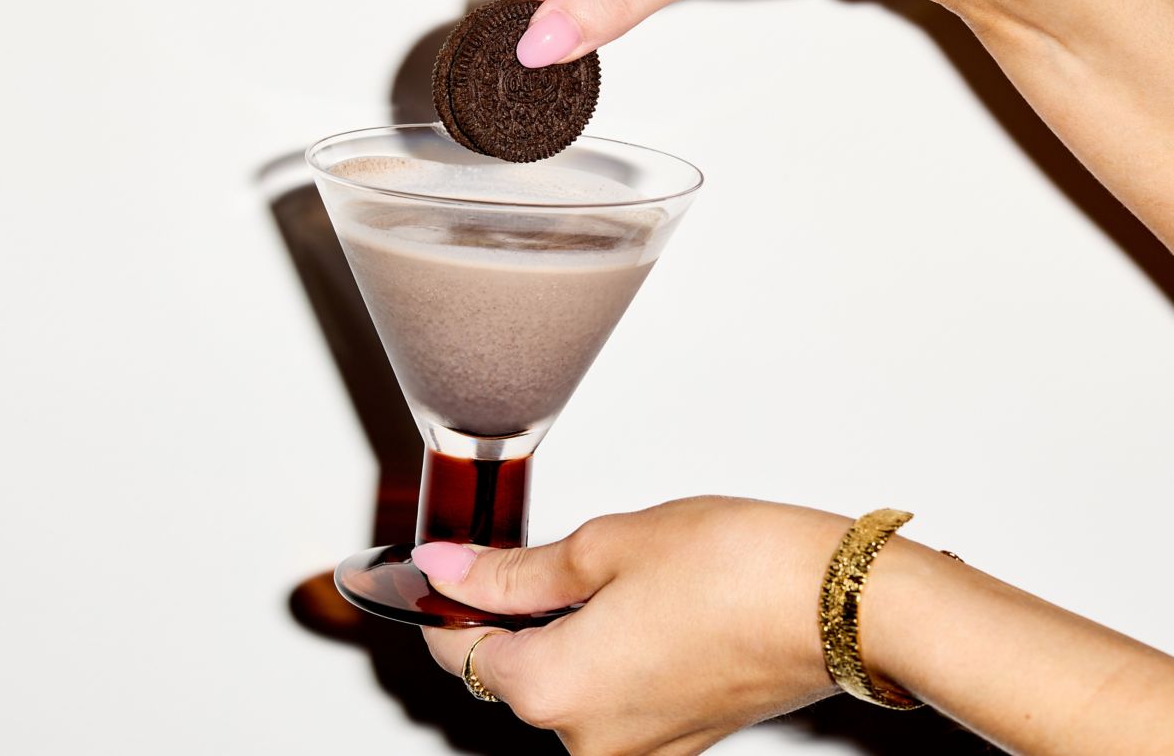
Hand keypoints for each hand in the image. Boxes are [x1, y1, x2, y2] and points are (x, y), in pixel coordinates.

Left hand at [416, 497, 851, 753]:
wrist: (837, 602)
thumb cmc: (736, 570)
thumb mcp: (601, 546)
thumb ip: (511, 570)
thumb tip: (448, 568)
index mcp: (554, 690)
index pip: (455, 650)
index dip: (445, 600)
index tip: (451, 566)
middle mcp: (589, 740)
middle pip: (510, 673)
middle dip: (512, 614)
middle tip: (549, 552)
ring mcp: (637, 750)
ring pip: (563, 686)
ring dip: (565, 633)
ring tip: (615, 575)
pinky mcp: (677, 743)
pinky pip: (612, 700)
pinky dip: (608, 655)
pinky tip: (642, 607)